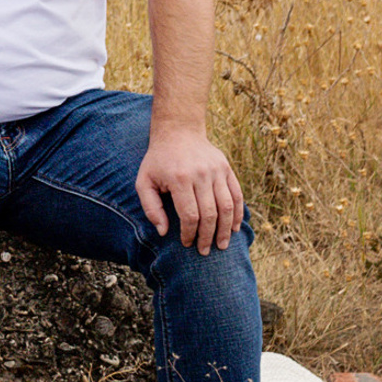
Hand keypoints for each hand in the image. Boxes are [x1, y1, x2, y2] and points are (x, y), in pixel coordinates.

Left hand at [136, 128, 243, 252]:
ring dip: (226, 230)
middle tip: (205, 251)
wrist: (178, 131)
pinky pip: (237, 195)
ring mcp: (216, 171)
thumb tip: (163, 232)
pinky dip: (238, 214)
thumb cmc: (158, 160)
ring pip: (227, 207)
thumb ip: (151, 207)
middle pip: (210, 214)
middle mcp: (201, 174)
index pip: (190, 215)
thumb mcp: (144, 181)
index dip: (190, 233)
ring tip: (222, 245)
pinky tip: (234, 228)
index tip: (187, 243)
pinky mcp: (226, 169)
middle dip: (208, 237)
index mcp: (179, 178)